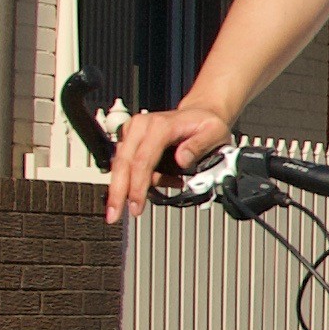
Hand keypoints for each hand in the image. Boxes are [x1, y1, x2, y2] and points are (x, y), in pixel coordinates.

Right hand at [105, 103, 233, 224]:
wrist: (199, 114)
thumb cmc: (205, 124)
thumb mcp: (214, 132)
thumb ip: (199, 146)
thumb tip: (182, 160)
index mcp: (160, 126)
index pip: (142, 160)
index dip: (137, 186)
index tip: (136, 206)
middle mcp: (141, 126)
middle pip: (122, 163)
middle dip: (118, 192)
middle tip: (114, 215)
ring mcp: (132, 132)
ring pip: (121, 166)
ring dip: (131, 188)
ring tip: (166, 186)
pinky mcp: (130, 139)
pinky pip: (127, 165)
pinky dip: (138, 180)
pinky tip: (160, 181)